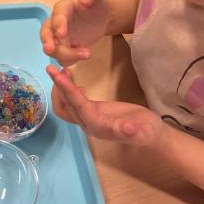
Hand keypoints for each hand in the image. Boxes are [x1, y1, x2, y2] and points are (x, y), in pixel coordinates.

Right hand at [40, 0, 110, 65]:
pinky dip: (70, 61)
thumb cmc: (95, 5)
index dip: (58, 25)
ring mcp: (58, 38)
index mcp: (62, 9)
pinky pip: (62, 59)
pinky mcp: (65, 49)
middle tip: (51, 50)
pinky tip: (83, 57)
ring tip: (87, 53)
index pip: (56, 16)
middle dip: (47, 42)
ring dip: (67, 54)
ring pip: (54, 50)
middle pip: (46, 34)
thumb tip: (84, 0)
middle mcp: (56, 24)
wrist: (101, 17)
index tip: (62, 34)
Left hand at [47, 64, 163, 145]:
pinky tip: (73, 80)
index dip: (67, 90)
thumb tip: (128, 129)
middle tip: (54, 68)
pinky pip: (74, 102)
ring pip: (66, 105)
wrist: (150, 135)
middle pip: (64, 107)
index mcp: (97, 126)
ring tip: (62, 71)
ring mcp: (89, 119)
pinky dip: (69, 90)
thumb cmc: (147, 131)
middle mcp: (88, 124)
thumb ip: (134, 130)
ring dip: (61, 89)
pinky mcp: (92, 113)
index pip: (77, 106)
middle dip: (58, 88)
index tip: (58, 74)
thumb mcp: (144, 130)